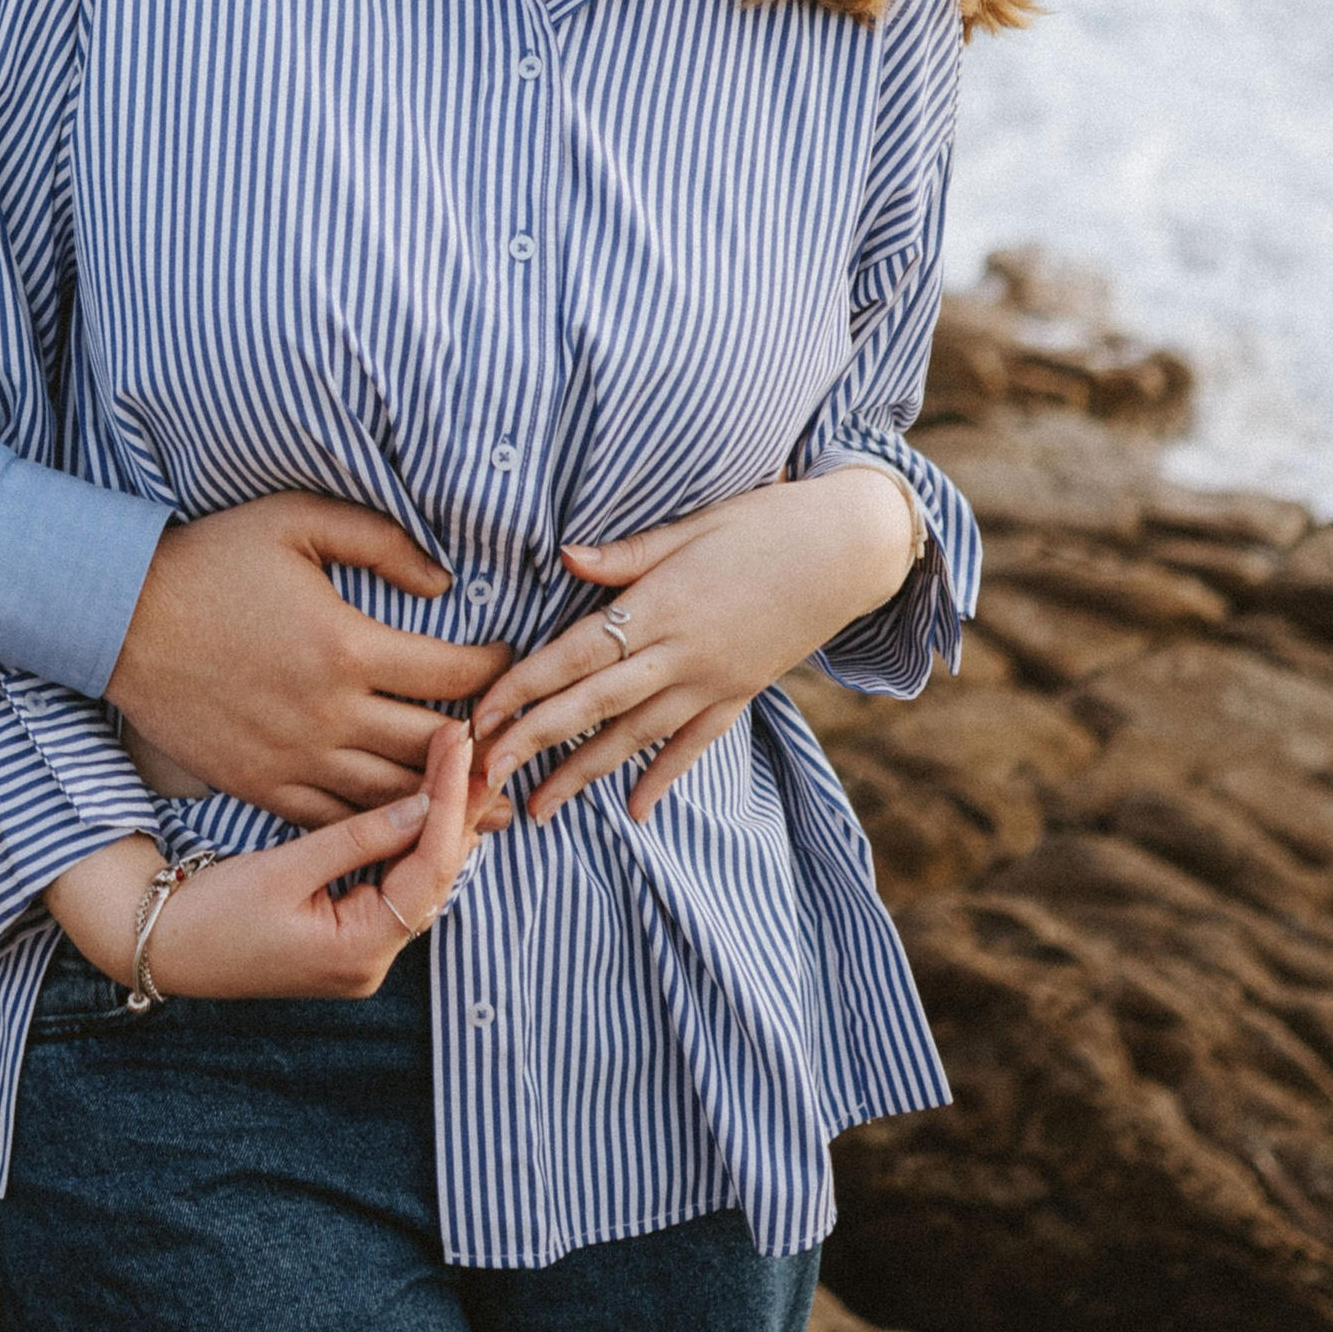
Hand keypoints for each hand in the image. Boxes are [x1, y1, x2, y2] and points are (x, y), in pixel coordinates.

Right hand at [48, 716, 490, 999]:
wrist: (159, 945)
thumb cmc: (211, 913)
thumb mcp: (284, 869)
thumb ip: (358, 836)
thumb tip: (424, 799)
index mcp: (358, 951)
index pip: (429, 869)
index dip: (450, 801)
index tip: (459, 743)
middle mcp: (371, 961)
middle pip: (437, 877)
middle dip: (458, 809)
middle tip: (476, 743)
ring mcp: (361, 952)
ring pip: (421, 879)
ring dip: (439, 821)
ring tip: (460, 760)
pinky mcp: (347, 935)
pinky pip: (396, 882)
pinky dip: (410, 839)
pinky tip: (425, 797)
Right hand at [105, 494, 510, 828]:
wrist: (119, 618)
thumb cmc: (211, 559)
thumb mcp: (297, 521)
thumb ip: (380, 542)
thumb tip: (442, 583)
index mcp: (346, 646)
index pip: (454, 675)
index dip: (496, 670)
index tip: (508, 661)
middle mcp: (327, 713)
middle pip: (435, 748)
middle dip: (486, 747)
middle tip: (517, 741)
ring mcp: (293, 758)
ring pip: (392, 797)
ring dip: (444, 800)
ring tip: (484, 798)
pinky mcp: (260, 785)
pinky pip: (335, 820)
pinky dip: (378, 825)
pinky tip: (405, 821)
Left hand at [472, 466, 919, 826]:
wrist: (852, 549)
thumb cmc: (768, 522)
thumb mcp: (695, 525)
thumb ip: (628, 554)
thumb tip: (564, 557)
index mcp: (663, 604)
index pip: (577, 654)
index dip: (525, 687)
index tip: (480, 715)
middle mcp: (683, 652)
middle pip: (594, 704)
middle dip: (535, 742)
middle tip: (486, 776)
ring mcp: (714, 680)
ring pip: (636, 736)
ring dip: (584, 773)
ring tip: (540, 808)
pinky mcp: (741, 693)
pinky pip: (695, 743)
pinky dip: (663, 777)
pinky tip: (635, 810)